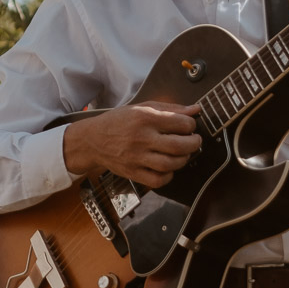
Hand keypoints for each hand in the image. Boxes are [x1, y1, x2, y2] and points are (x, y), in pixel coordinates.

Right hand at [61, 102, 202, 187]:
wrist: (93, 139)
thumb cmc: (120, 121)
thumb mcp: (143, 107)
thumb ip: (171, 108)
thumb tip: (195, 110)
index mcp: (145, 118)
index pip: (181, 123)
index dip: (191, 125)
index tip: (189, 126)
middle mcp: (141, 138)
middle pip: (179, 146)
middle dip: (194, 144)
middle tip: (194, 141)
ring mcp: (136, 157)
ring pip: (170, 164)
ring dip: (183, 160)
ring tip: (182, 153)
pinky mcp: (133, 172)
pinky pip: (158, 180)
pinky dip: (169, 176)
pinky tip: (168, 167)